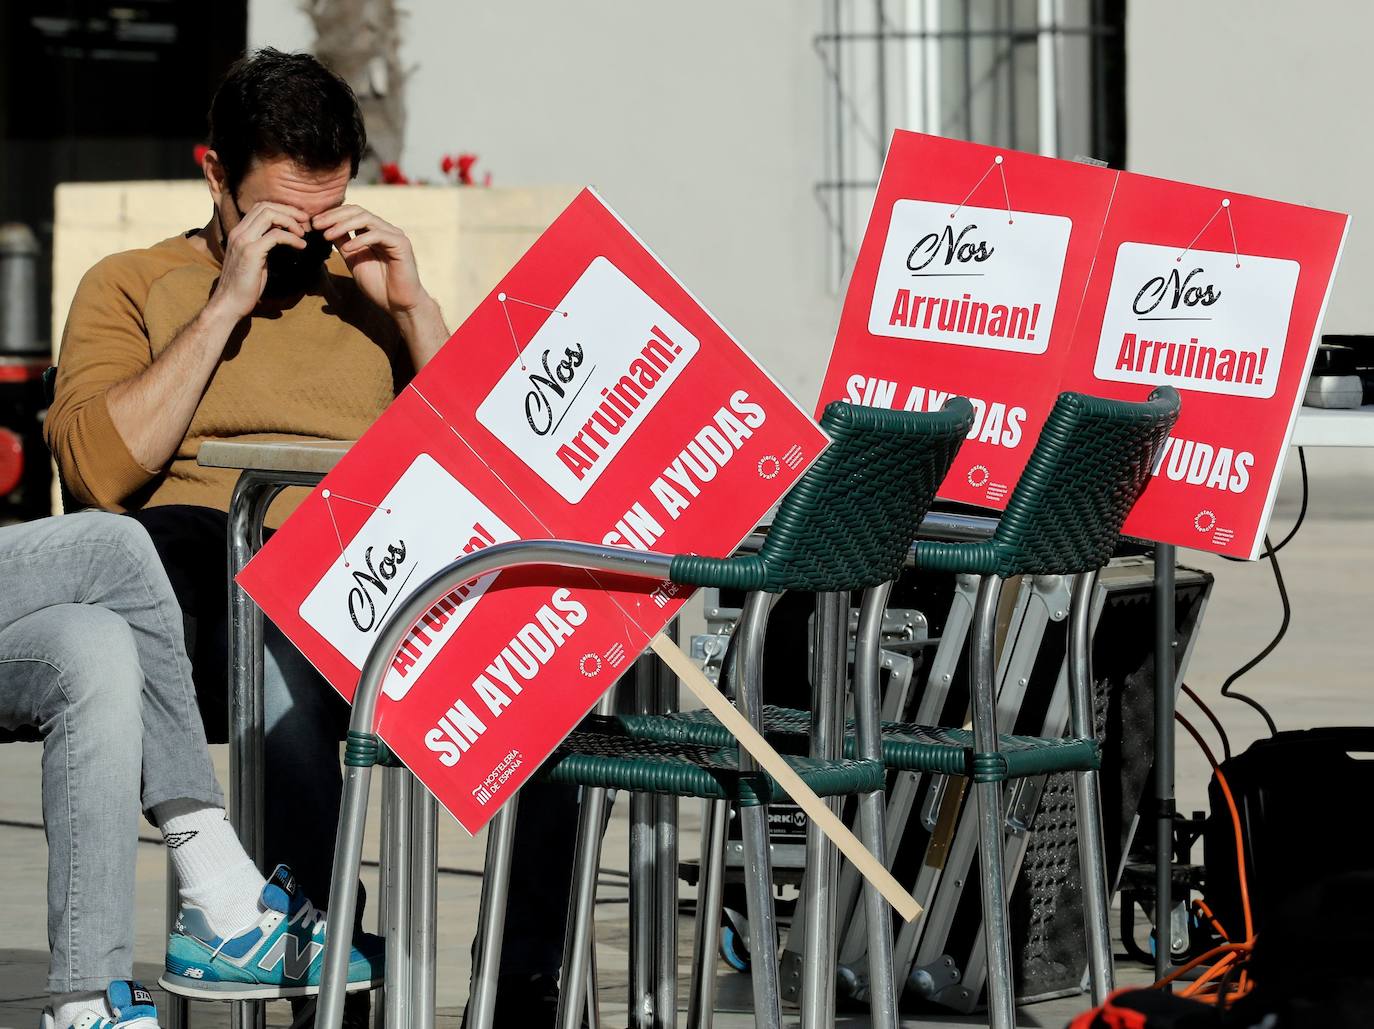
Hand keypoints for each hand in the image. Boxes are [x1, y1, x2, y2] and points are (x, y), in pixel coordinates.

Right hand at [210, 202, 308, 320]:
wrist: (230, 303)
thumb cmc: (245, 286)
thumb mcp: (255, 260)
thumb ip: (263, 246)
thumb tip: (281, 239)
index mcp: (239, 232)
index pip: (260, 207)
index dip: (282, 209)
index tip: (298, 219)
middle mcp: (239, 232)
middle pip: (266, 206)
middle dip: (289, 211)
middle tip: (305, 222)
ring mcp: (243, 240)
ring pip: (269, 215)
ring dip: (291, 221)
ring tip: (303, 234)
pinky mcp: (251, 252)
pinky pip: (276, 235)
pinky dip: (292, 238)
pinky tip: (301, 247)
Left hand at [313, 205, 432, 316]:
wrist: (398, 304)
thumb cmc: (378, 285)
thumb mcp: (353, 260)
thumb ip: (343, 243)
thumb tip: (325, 229)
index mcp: (373, 231)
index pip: (351, 213)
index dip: (332, 215)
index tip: (314, 223)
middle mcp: (385, 229)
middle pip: (357, 211)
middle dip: (334, 216)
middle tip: (316, 225)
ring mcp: (394, 235)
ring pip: (366, 219)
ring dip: (343, 225)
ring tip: (327, 235)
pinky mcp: (401, 244)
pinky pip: (378, 235)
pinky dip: (360, 240)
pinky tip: (348, 249)